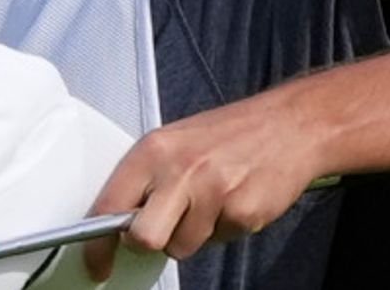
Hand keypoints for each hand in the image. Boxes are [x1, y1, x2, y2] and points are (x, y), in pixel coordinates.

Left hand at [82, 89, 321, 280]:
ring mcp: (213, 191)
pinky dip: (225, 228)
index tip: (96, 265)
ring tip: (214, 198)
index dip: (98, 245)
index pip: (109, 205)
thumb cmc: (231, 133)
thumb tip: (120, 223)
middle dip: (153, 242)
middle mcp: (179, 169)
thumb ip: (148, 179)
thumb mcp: (178, 142)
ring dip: (195, 234)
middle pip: (144, 238)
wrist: (292, 124)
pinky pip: (219, 241)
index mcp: (155, 149)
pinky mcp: (242, 212)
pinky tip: (236, 198)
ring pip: (182, 247)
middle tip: (170, 225)